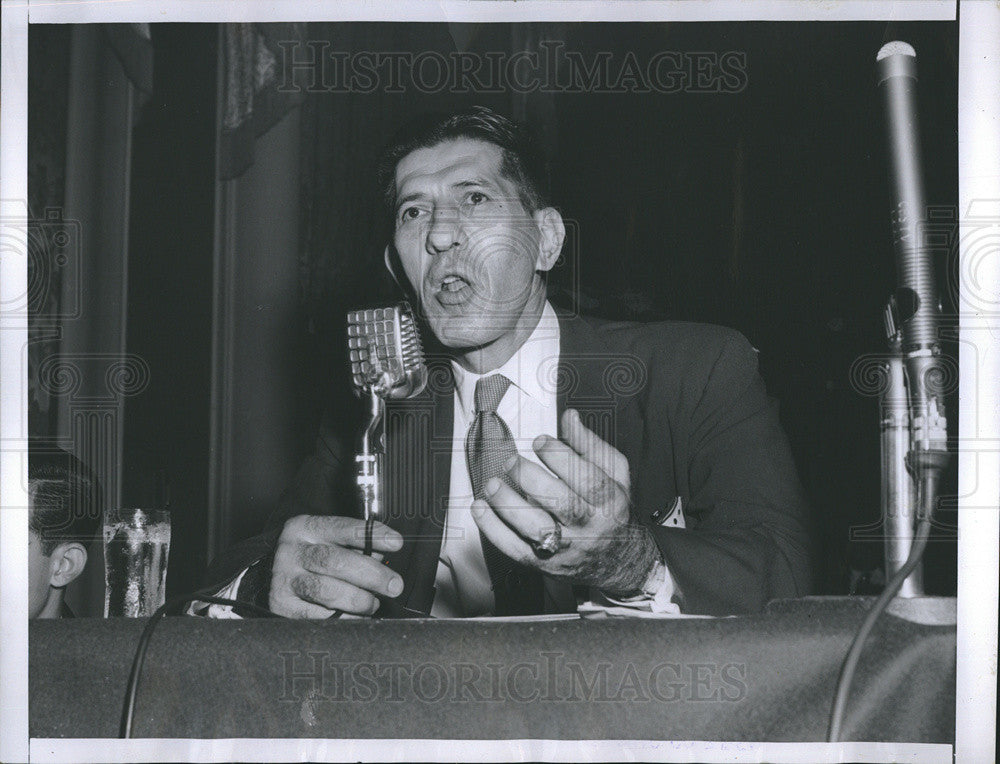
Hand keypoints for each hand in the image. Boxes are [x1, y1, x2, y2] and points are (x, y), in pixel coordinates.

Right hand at [269, 515, 404, 618]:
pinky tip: (356, 616)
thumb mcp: (329, 540)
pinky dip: (343, 618)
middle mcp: (291, 551)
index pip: (342, 528)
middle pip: (335, 561)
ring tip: (373, 603)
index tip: (396, 543)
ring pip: (326, 590)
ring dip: (358, 599)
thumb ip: (355, 547)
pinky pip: (318, 616)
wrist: (270, 571)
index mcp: (305, 527)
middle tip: (394, 585)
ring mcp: (283, 579)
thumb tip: (382, 559)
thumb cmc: (312, 555)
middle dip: (371, 575)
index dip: (371, 535)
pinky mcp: (281, 605)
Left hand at [471, 408, 659, 595]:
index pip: (587, 478)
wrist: (621, 562)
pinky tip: (480, 509)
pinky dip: (494, 531)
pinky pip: (517, 550)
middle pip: (562, 504)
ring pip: (536, 529)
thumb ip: (590, 445)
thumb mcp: (614, 474)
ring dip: (508, 505)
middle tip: (511, 461)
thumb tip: (569, 417)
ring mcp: (568, 549)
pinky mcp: (547, 565)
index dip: (561, 457)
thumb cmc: (613, 510)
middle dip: (531, 479)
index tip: (540, 441)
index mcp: (611, 502)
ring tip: (491, 485)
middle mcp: (591, 527)